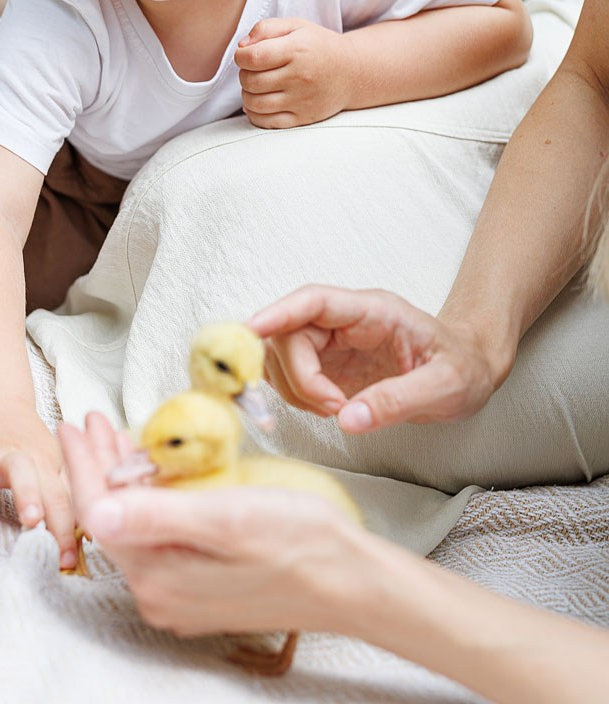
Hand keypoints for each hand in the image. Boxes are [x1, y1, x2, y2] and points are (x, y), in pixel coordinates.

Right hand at [0, 406, 79, 569]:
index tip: (69, 559)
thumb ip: (66, 497)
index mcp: (41, 462)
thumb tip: (95, 536)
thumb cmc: (30, 449)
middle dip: (27, 493)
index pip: (58, 494)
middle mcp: (11, 455)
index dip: (65, 526)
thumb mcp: (53, 465)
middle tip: (31, 521)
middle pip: (21, 469)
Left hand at [59, 412, 373, 637]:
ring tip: (118, 437)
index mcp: (160, 575)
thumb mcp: (227, 517)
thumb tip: (96, 512)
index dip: (83, 465)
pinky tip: (156, 473)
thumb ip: (157, 516)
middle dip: (99, 466)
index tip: (73, 425)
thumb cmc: (301, 543)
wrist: (351, 580)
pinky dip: (149, 498)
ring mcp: (180, 592)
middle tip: (94, 421)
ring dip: (123, 478)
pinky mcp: (200, 585)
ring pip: (134, 524)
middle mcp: (161, 591)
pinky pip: (157, 536)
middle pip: (112, 517)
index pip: (100, 511)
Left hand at [234, 18, 351, 127]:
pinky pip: (266, 122)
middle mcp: (299, 77)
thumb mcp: (296, 26)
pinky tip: (260, 102)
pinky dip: (254, 114)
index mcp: (297, 50)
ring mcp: (301, 100)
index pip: (253, 57)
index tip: (245, 55)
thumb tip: (241, 47)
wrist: (352, 72)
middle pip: (250, 81)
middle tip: (254, 70)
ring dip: (247, 94)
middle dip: (244, 74)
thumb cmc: (319, 46)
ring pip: (254, 103)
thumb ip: (265, 28)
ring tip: (257, 85)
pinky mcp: (303, 117)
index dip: (240, 56)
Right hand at [249, 285, 501, 430]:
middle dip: (299, 376)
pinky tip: (330, 409)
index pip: (312, 301)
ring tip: (339, 410)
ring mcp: (334, 342)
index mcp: (372, 310)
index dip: (276, 313)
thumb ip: (399, 400)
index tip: (248, 334)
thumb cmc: (464, 368)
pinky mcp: (329, 365)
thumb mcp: (446, 386)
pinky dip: (299, 397)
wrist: (471, 368)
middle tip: (333, 408)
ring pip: (283, 355)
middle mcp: (345, 321)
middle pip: (289, 334)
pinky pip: (292, 375)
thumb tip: (349, 419)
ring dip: (296, 389)